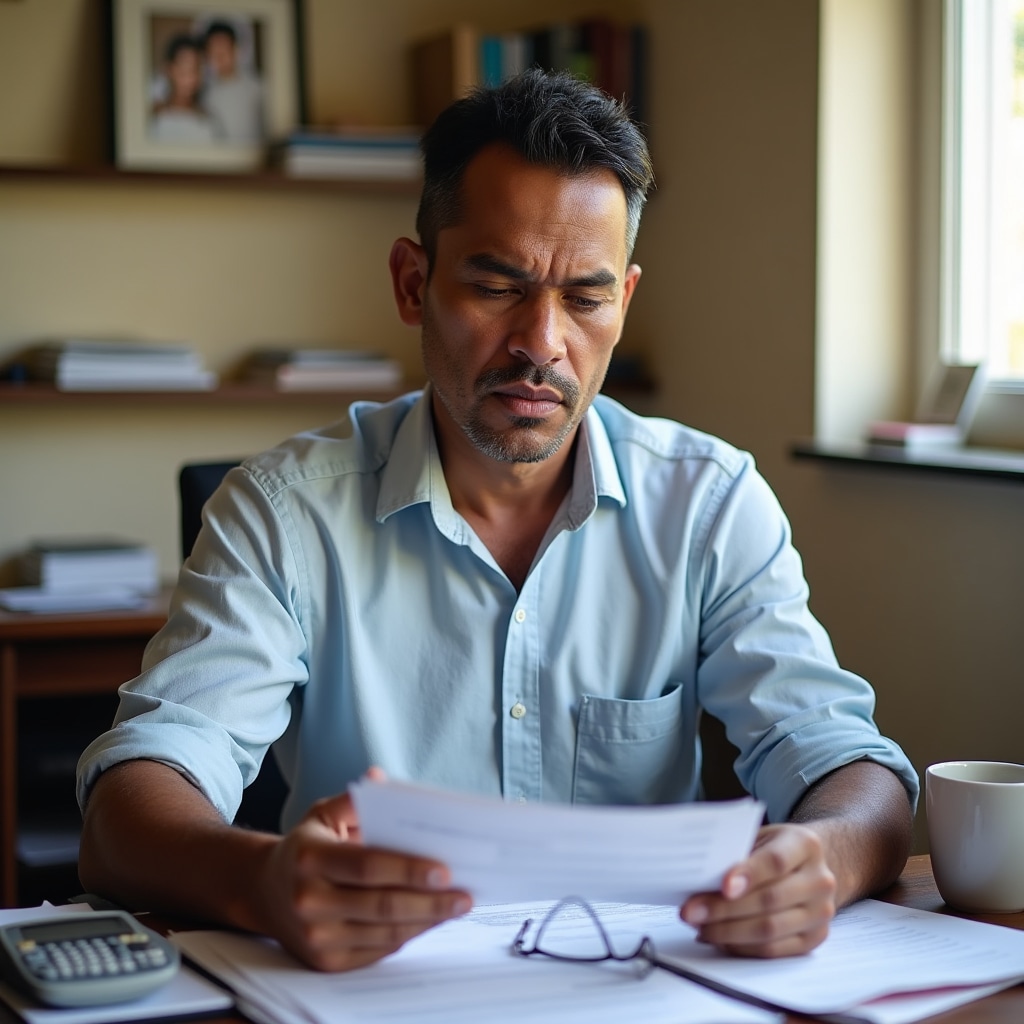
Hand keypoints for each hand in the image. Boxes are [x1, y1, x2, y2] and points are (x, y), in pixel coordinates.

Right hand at [254, 784, 471, 970]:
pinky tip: (429, 920)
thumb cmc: (306, 848)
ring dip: (426, 921)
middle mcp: (309, 901)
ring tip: (456, 907)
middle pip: (382, 906)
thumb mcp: (323, 815)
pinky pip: (378, 951)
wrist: (265, 893)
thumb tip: (380, 778)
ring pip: (384, 933)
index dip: (409, 869)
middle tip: (465, 895)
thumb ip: (355, 799)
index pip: (368, 866)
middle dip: (430, 902)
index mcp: (310, 858)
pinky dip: (408, 935)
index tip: (446, 870)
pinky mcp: (325, 961)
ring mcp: (316, 937)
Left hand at [680, 823, 836, 956]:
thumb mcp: (762, 836)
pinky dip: (741, 947)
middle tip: (691, 911)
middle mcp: (819, 880)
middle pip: (769, 900)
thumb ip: (738, 852)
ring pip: (770, 930)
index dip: (748, 874)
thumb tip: (699, 874)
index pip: (775, 861)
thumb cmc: (776, 848)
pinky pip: (773, 951)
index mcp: (805, 845)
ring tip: (700, 926)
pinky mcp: (814, 939)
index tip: (723, 886)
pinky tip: (718, 938)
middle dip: (724, 909)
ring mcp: (820, 913)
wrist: (812, 866)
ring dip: (728, 932)